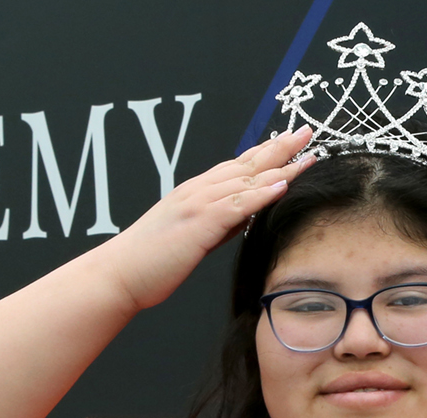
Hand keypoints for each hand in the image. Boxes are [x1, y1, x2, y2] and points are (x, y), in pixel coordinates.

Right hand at [108, 127, 316, 311]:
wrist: (119, 275)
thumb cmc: (151, 262)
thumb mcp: (192, 237)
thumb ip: (218, 223)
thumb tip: (244, 217)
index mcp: (195, 192)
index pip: (237, 166)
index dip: (266, 153)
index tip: (290, 143)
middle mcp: (197, 190)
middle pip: (247, 164)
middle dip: (279, 148)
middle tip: (307, 133)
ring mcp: (197, 203)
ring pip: (246, 180)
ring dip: (279, 166)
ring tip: (307, 155)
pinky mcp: (198, 223)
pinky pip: (236, 205)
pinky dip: (261, 194)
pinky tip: (283, 186)